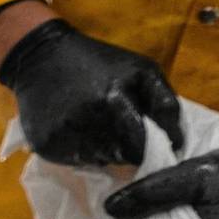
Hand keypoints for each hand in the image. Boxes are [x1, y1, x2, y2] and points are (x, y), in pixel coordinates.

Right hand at [0, 17, 185, 168]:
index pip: (141, 149)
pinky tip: (75, 129)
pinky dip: (79, 150)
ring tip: (94, 125)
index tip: (143, 138)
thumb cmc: (100, 63)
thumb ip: (166, 104)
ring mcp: (63, 135)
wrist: (41, 57)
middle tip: (117, 127)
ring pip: (97, 161)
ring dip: (102, 149)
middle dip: (124, 148)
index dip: (145, 147)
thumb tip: (178, 144)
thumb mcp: (142, 70)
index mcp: (114, 101)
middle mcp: (87, 121)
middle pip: (120, 158)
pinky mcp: (45, 145)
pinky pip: (73, 160)